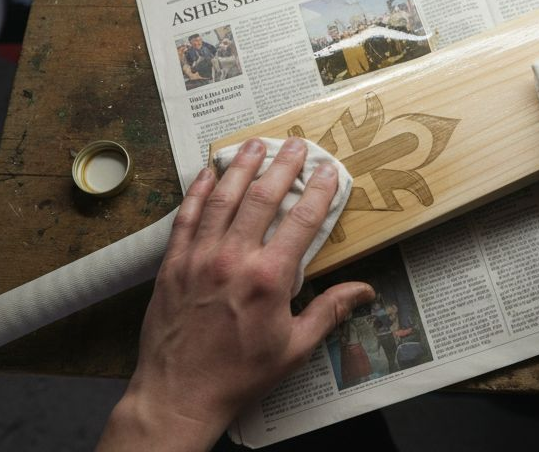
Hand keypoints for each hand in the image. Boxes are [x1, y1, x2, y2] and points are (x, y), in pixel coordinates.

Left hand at [98, 137, 373, 450]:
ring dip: (240, 168)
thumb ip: (329, 311)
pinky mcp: (173, 264)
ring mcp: (199, 258)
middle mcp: (233, 259)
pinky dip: (198, 192)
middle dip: (281, 167)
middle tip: (295, 144)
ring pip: (222, 199)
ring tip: (254, 144)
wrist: (179, 394)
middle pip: (261, 198)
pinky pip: (186, 217)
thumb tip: (364, 290)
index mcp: (269, 278)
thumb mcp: (295, 348)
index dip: (318, 191)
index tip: (328, 170)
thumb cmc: (239, 375)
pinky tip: (208, 173)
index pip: (302, 220)